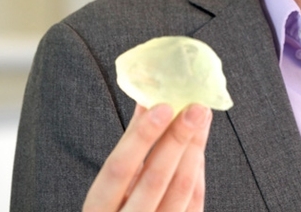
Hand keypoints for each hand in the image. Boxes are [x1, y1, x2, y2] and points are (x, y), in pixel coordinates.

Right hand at [83, 103, 212, 211]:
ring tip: (202, 118)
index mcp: (98, 208)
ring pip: (180, 190)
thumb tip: (147, 98)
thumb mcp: (111, 182)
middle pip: (155, 179)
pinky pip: (193, 202)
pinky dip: (198, 171)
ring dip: (194, 149)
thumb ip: (129, 144)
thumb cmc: (115, 207)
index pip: (118, 169)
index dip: (140, 137)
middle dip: (178, 140)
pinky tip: (198, 148)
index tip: (163, 107)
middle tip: (196, 108)